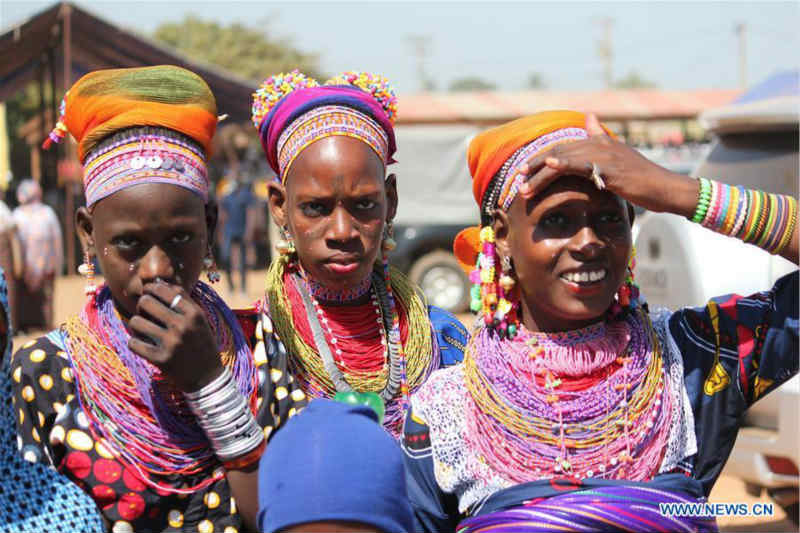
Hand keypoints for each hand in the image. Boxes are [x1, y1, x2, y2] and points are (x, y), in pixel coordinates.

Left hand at [128, 281, 222, 391]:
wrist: (207, 377)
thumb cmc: (201, 343)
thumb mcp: (200, 319)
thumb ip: (183, 300)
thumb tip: (160, 283)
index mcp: (194, 313)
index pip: (163, 290)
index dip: (150, 288)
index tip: (147, 292)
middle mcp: (183, 326)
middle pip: (146, 302)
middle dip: (141, 306)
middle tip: (145, 313)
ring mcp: (171, 343)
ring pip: (136, 322)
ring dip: (136, 325)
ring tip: (143, 329)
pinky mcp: (160, 359)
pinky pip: (133, 343)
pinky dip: (134, 343)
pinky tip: (142, 344)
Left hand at [517, 114, 695, 215]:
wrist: (666, 189)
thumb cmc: (642, 178)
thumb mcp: (619, 156)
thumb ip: (601, 137)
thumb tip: (589, 117)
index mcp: (598, 142)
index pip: (562, 148)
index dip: (541, 159)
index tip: (523, 171)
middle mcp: (599, 144)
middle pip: (558, 152)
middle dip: (535, 166)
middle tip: (516, 178)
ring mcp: (605, 154)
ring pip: (565, 160)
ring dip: (541, 172)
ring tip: (523, 185)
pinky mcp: (611, 167)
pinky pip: (582, 164)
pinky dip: (564, 163)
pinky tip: (550, 166)